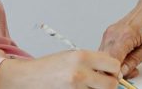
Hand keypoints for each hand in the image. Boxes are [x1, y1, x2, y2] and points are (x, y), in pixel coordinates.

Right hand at [0, 50, 120, 88]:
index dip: (114, 70)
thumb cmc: (48, 67)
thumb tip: (111, 68)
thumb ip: (92, 61)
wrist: (27, 78)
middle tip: (102, 82)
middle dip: (109, 84)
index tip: (110, 72)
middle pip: (111, 84)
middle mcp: (80, 73)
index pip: (113, 65)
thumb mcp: (71, 56)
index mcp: (81, 57)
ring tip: (85, 85)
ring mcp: (76, 88)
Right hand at [99, 0, 141, 77]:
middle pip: (104, 61)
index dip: (114, 75)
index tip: (121, 81)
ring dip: (115, 66)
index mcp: (125, 35)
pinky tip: (127, 59)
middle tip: (131, 73)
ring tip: (132, 65)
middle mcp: (113, 33)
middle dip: (115, 72)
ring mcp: (109, 33)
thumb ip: (135, 61)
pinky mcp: (110, 34)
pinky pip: (107, 51)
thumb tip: (122, 73)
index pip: (111, 62)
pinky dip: (115, 59)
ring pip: (104, 58)